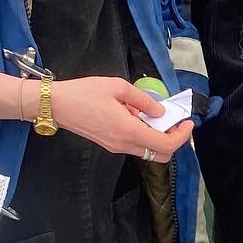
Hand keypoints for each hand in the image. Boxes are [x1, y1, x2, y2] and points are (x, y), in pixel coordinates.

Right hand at [48, 77, 191, 160]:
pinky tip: (139, 117)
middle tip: (175, 122)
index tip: (187, 123)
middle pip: (160, 155)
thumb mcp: (118, 87)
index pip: (165, 145)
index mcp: (128, 131)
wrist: (55, 105)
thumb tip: (160, 112)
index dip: (181, 136)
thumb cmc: (84, 93)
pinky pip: (135, 146)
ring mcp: (116, 147)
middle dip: (173, 140)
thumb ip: (143, 101)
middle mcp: (124, 144)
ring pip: (148, 151)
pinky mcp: (110, 145)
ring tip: (155, 116)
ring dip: (158, 137)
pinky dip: (145, 135)